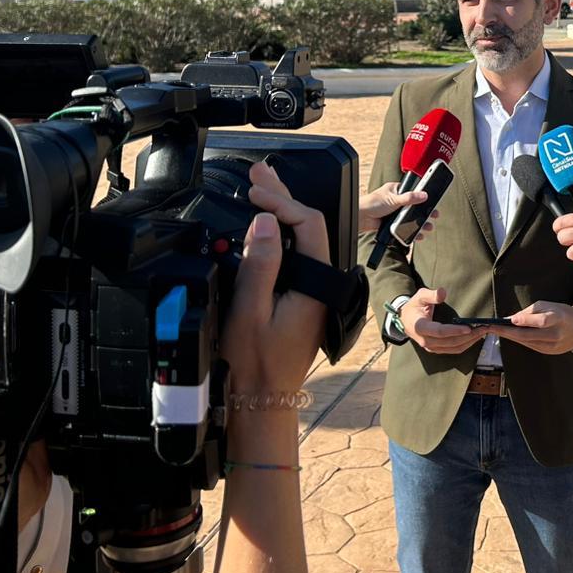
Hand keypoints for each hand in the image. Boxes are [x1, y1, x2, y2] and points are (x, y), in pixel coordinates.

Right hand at [223, 160, 329, 395]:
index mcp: (317, 283)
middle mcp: (322, 283)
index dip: (281, 203)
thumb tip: (264, 222)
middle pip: (308, 227)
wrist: (261, 398)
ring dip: (279, 212)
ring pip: (302, 239)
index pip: (308, 225)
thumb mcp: (250, 311)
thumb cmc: (254, 361)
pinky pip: (295, 254)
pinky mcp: (302, 295)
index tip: (255, 192)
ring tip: (259, 188)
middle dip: (281, 198)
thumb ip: (261, 265)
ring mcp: (313, 289)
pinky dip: (277, 233)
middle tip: (258, 174)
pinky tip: (263, 223)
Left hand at [359, 180, 435, 244]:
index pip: (413, 191)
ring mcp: (395, 212)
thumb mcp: (394, 199)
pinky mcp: (393, 223)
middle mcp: (397, 200)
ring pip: (411, 217)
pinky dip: (412, 231)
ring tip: (428, 227)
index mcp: (396, 190)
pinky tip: (418, 234)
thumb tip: (424, 195)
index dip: (423, 195)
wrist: (361, 218)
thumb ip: (410, 198)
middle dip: (425, 212)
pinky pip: (405, 226)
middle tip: (434, 215)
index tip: (434, 199)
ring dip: (420, 223)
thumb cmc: (372, 203)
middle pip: (415, 206)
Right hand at [400, 287, 487, 354]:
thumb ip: (431, 294)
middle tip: (483, 328)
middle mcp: (425, 341)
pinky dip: (465, 345)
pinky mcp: (436, 349)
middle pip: (450, 342)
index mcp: (420, 327)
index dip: (454, 331)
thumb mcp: (420, 296)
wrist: (405, 320)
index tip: (468, 328)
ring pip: (453, 348)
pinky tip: (474, 338)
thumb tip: (443, 293)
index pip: (439, 331)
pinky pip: (453, 350)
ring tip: (482, 332)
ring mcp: (431, 347)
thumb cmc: (414, 306)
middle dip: (468, 336)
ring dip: (469, 342)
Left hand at [490, 301, 572, 354]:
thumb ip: (531, 311)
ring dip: (510, 336)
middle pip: (529, 335)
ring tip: (495, 331)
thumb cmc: (563, 313)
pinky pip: (530, 345)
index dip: (526, 320)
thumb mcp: (550, 305)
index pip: (542, 321)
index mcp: (559, 319)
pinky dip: (518, 340)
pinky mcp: (548, 352)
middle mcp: (556, 335)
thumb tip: (513, 319)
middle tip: (492, 327)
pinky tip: (509, 335)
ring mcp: (552, 346)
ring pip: (526, 342)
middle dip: (508, 332)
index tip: (511, 319)